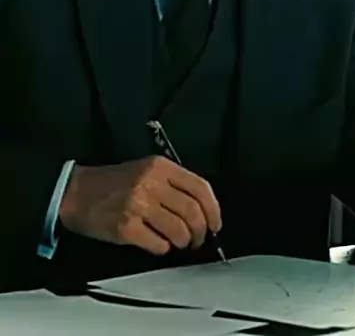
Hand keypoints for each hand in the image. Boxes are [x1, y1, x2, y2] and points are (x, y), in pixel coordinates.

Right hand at [59, 156, 221, 255]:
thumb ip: (173, 183)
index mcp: (160, 166)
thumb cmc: (115, 183)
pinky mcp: (126, 228)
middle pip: (192, 212)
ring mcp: (138, 205)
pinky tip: (157, 244)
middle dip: (201, 232)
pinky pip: (158, 245)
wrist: (78, 192)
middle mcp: (151, 183)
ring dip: (183, 242)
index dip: (213, 210)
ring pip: (179, 231)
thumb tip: (202, 210)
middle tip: (197, 239)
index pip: (200, 187)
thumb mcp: (146, 170)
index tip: (215, 224)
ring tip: (178, 243)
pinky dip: (163, 249)